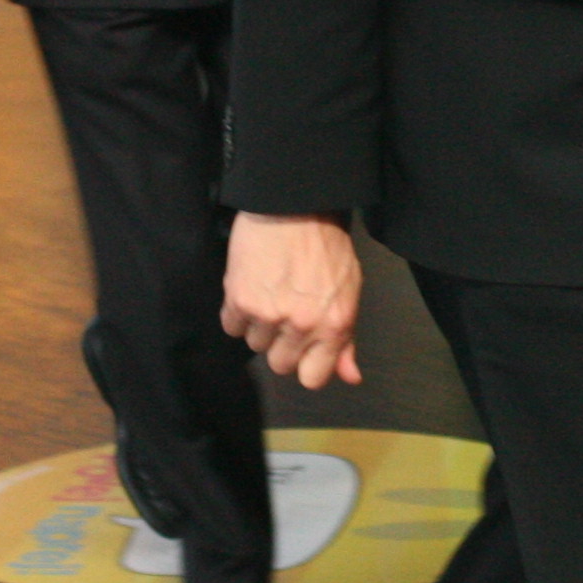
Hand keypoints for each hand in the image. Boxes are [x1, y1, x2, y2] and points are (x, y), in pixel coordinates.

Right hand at [224, 212, 364, 388]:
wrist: (292, 204)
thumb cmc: (325, 244)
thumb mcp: (348, 290)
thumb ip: (346, 338)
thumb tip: (350, 377)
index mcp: (334, 325)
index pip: (312, 378)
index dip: (305, 365)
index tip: (303, 349)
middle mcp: (302, 325)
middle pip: (279, 365)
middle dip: (281, 344)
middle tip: (285, 313)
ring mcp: (269, 314)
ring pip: (254, 345)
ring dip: (259, 326)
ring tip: (268, 294)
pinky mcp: (240, 299)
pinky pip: (231, 327)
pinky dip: (237, 312)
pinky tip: (250, 288)